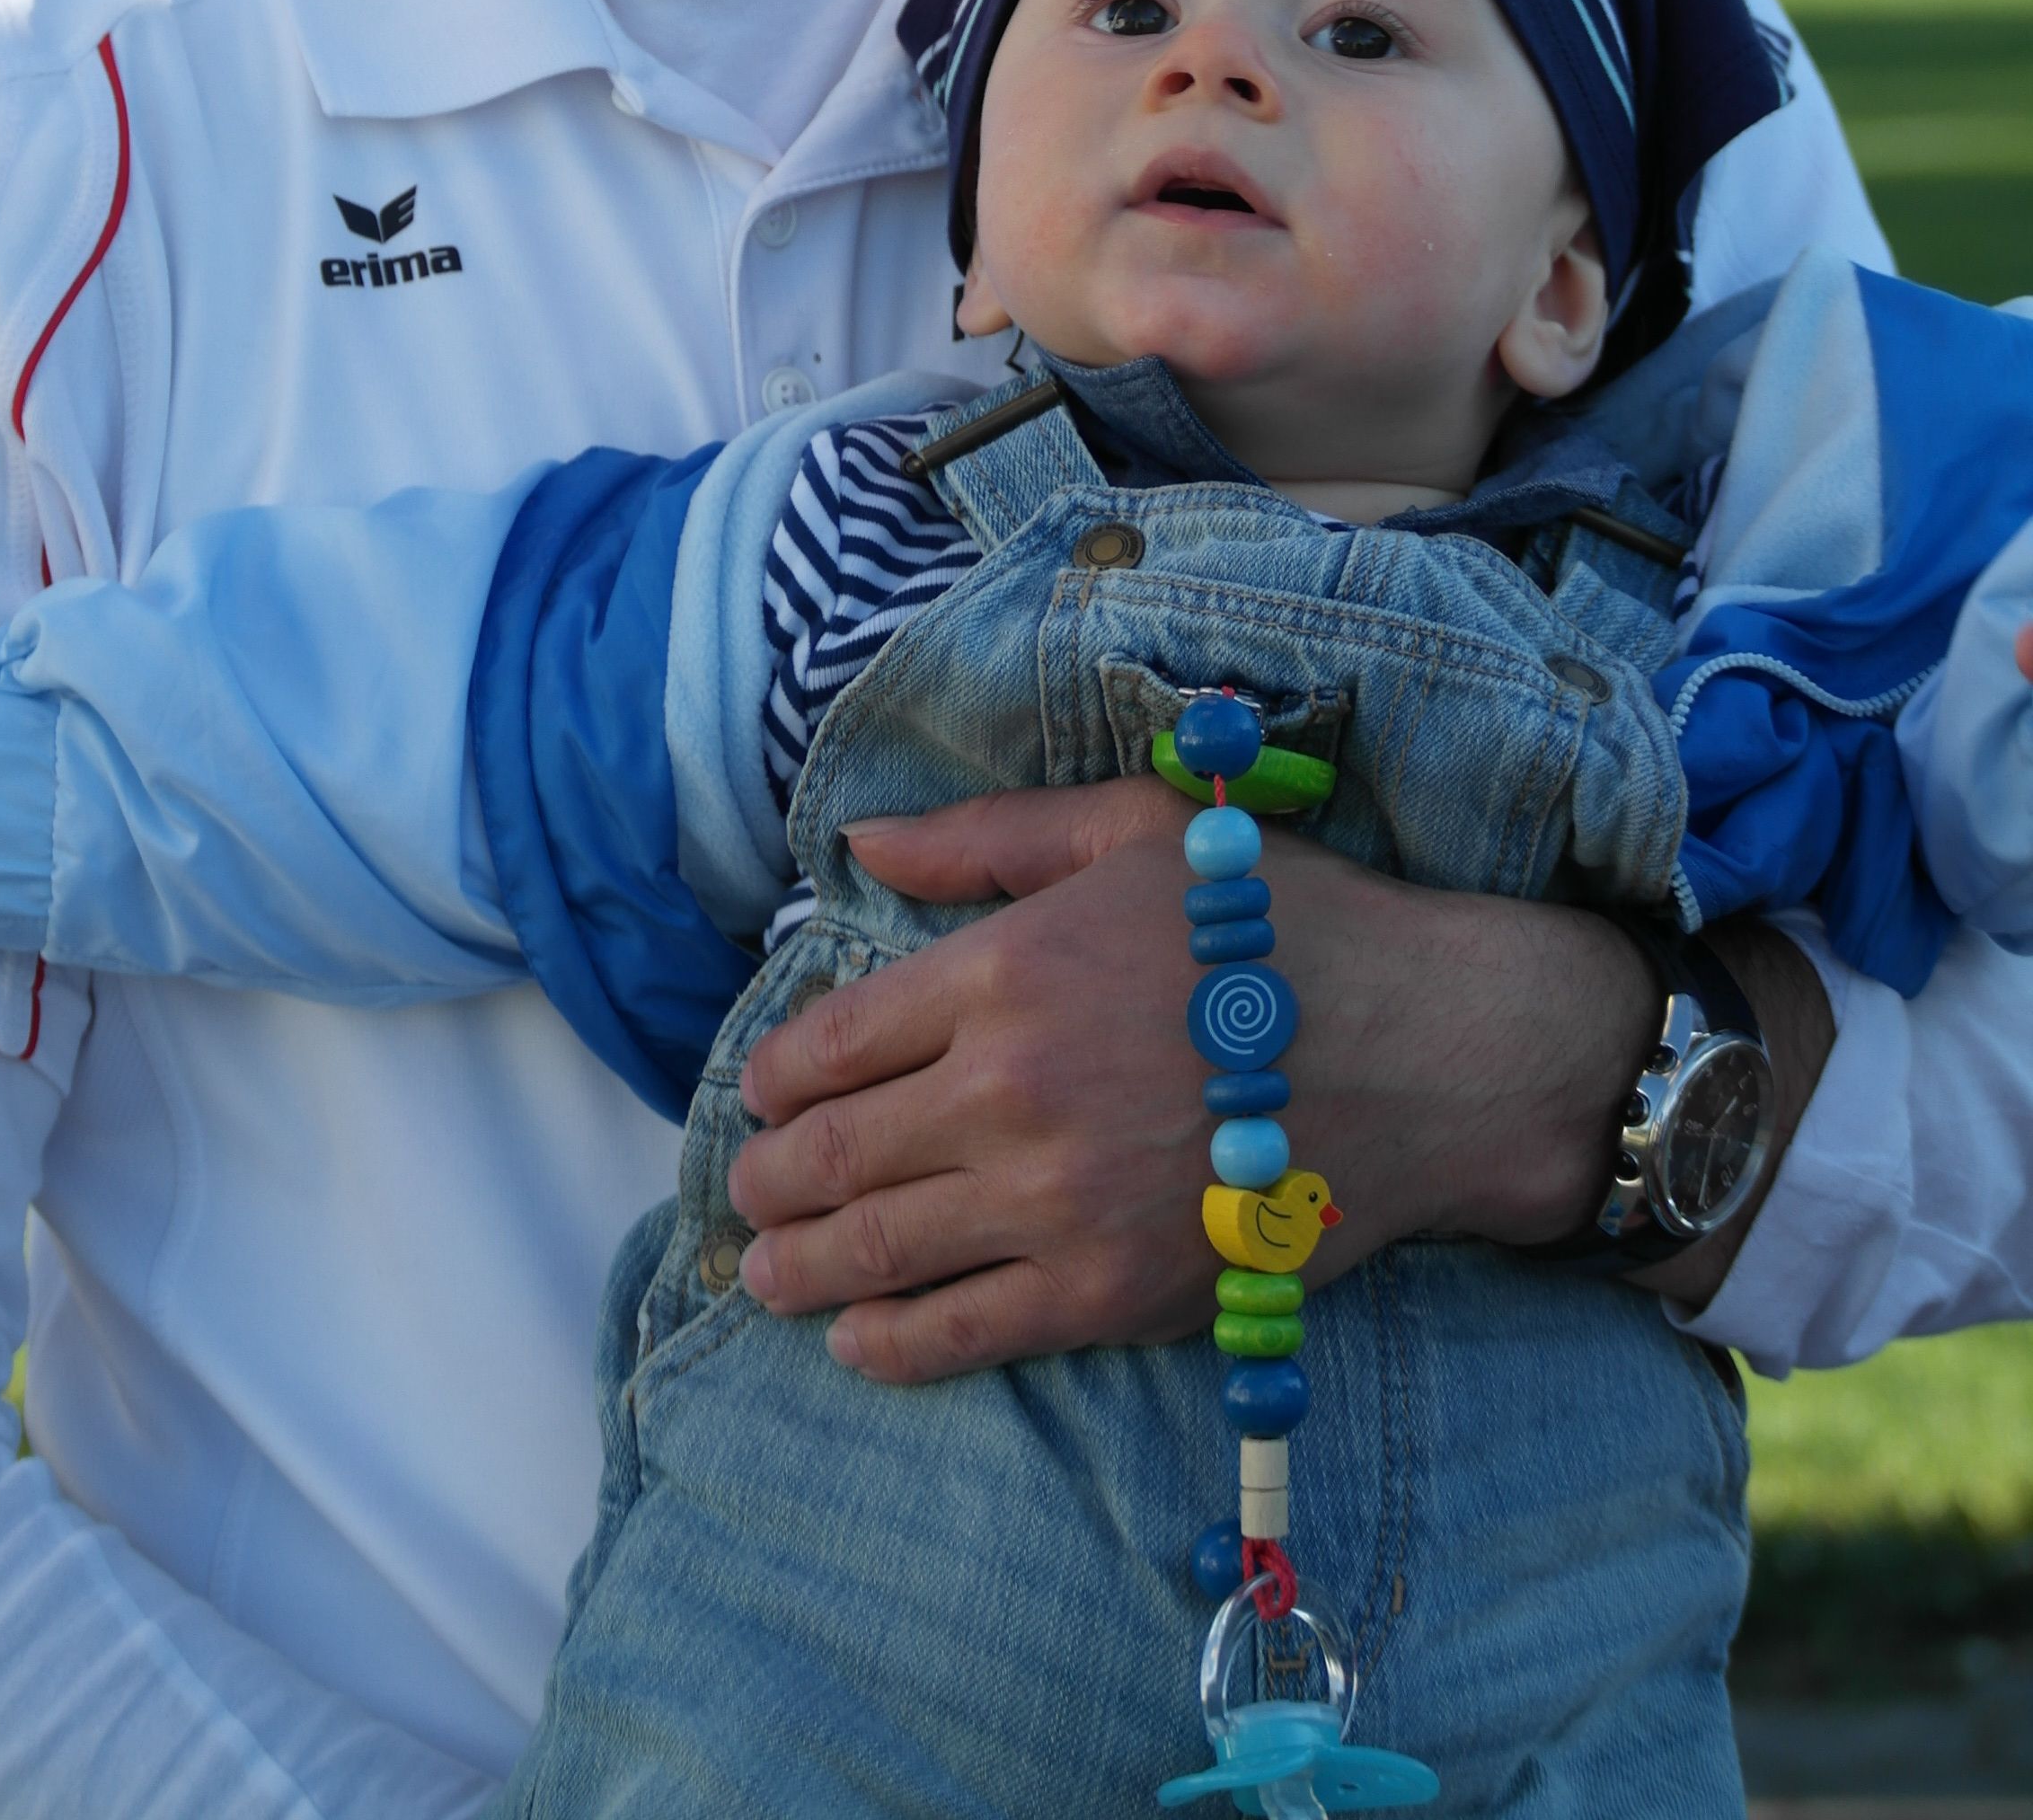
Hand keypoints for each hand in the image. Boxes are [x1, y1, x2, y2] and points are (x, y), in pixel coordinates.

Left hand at [725, 781, 1813, 1381]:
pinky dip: (886, 1345)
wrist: (1427, 1050)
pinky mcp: (1108, 1292)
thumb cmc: (1280, 923)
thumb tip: (861, 840)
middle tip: (748, 1193)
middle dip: (768, 1180)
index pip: (832, 1041)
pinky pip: (962, 1331)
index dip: (777, 1078)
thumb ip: (986, 837)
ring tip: (766, 1272)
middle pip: (833, 1153)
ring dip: (797, 1267)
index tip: (764, 1096)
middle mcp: (1009, 1090)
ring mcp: (1054, 1202)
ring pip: (876, 1250)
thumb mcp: (1132, 830)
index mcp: (1004, 969)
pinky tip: (852, 1341)